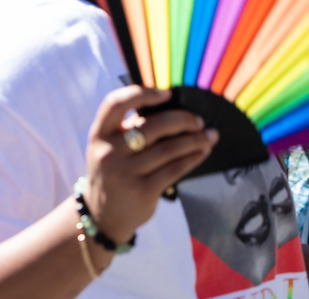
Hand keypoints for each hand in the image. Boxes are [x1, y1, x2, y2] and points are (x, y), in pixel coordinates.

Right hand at [81, 86, 216, 245]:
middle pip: (152, 126)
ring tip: (209, 136)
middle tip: (198, 121)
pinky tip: (202, 152)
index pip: (115, 104)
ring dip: (194, 140)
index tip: (167, 93)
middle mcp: (109, 152)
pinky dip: (192, 158)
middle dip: (182, 120)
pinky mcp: (143, 190)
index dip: (142, 94)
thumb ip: (128, 129)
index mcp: (99, 134)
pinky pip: (175, 169)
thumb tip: (169, 110)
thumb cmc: (111, 172)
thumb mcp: (108, 148)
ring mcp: (125, 172)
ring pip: (169, 149)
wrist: (103, 215)